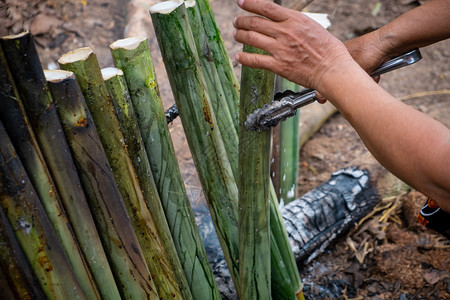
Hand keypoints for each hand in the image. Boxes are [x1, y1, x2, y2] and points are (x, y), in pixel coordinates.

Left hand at [233, 0, 354, 93]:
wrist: (332, 69)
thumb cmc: (329, 50)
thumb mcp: (313, 27)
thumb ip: (295, 24)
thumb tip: (284, 22)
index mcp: (295, 20)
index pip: (267, 7)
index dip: (251, 4)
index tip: (241, 2)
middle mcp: (285, 32)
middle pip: (255, 22)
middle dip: (242, 21)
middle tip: (236, 21)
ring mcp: (280, 49)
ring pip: (252, 38)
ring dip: (240, 36)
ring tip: (236, 35)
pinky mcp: (278, 65)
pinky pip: (255, 60)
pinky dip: (244, 58)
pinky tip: (239, 57)